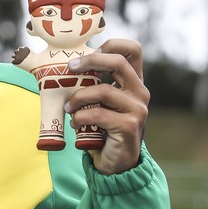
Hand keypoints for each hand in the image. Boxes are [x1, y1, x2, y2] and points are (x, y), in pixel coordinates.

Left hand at [65, 39, 148, 174]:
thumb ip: (94, 85)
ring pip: (102, 90)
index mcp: (134, 82)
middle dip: (90, 61)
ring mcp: (137, 109)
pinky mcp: (129, 126)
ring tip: (69, 109)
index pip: (133, 50)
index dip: (112, 44)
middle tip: (70, 67)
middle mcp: (140, 92)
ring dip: (78, 98)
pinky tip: (76, 125)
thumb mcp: (101, 103)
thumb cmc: (104, 130)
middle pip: (118, 62)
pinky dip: (80, 118)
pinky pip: (97, 114)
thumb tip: (67, 66)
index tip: (90, 52)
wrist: (116, 164)